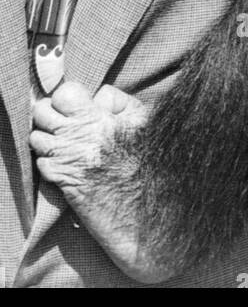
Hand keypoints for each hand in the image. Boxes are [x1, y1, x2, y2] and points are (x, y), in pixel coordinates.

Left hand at [30, 80, 168, 282]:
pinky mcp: (63, 182)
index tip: (74, 105)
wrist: (147, 214)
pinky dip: (49, 162)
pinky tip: (66, 165)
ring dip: (47, 139)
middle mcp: (81, 137)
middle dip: (50, 114)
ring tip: (64, 144)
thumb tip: (96, 95)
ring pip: (37, 137)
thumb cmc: (150, 165)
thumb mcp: (144, 123)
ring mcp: (69, 160)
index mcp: (101, 119)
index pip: (65, 93)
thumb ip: (119, 102)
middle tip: (63, 123)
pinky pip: (41, 163)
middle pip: (43, 112)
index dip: (66, 97)